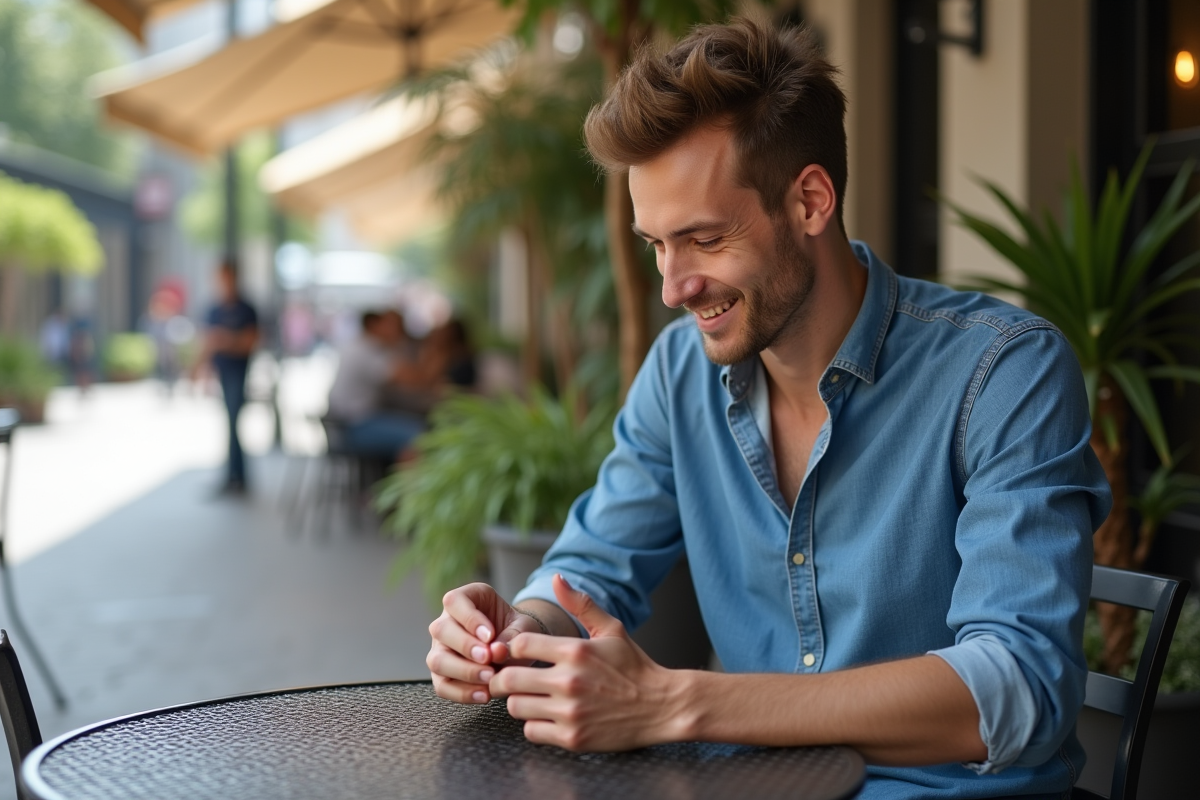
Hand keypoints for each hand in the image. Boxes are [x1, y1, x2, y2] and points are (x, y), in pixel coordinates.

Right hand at [427, 582, 543, 703]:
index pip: (454, 601)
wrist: (517, 647)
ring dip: (463, 671)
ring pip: (437, 660)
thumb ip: (514, 635)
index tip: (490, 635)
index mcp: (465, 599)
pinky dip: (462, 693)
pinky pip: (443, 686)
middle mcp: (446, 622)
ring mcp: (441, 649)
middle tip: (488, 658)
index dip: (470, 619)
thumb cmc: (517, 630)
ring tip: (489, 678)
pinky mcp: (443, 674)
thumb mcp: (523, 626)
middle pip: (440, 630)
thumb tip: (497, 652)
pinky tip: (484, 694)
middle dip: (465, 646)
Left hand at [490, 574, 679, 751]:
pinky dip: (535, 725)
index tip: (519, 655)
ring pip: (516, 707)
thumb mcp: (611, 629)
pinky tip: (548, 717)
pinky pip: (532, 732)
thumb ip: (581, 604)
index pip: (519, 645)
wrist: (662, 706)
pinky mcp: (573, 738)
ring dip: (520, 703)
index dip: (514, 650)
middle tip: (512, 680)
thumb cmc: (635, 667)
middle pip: (508, 680)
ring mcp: (570, 712)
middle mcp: (569, 681)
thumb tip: (556, 578)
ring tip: (533, 698)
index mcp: (576, 651)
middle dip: (505, 679)